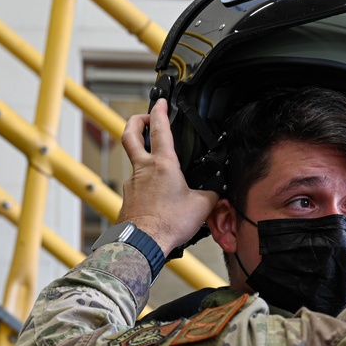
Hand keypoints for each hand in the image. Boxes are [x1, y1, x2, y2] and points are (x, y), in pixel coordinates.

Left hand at [118, 99, 218, 254]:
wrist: (143, 243)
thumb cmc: (167, 224)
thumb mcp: (201, 206)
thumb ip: (210, 192)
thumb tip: (217, 190)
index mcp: (162, 164)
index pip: (159, 127)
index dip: (160, 110)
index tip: (161, 102)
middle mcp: (143, 169)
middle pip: (130, 134)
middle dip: (136, 120)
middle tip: (143, 118)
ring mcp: (132, 183)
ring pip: (133, 160)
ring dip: (141, 154)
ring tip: (155, 160)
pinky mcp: (128, 198)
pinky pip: (135, 183)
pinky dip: (144, 181)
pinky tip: (154, 192)